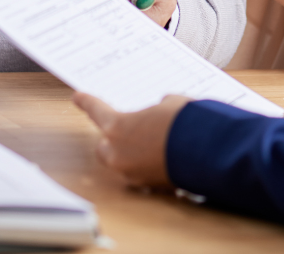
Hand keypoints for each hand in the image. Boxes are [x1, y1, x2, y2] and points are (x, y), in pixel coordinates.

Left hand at [73, 92, 189, 187]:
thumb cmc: (183, 121)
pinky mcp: (149, 187)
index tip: (77, 97)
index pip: (96, 111)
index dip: (87, 102)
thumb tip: (161, 113)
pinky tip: (165, 156)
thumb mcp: (168, 104)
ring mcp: (132, 173)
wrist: (205, 151)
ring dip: (132, 153)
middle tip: (129, 129)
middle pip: (104, 145)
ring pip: (123, 162)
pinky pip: (141, 173)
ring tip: (154, 142)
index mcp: (117, 126)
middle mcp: (118, 153)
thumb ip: (156, 109)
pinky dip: (149, 165)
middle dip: (113, 138)